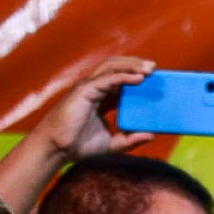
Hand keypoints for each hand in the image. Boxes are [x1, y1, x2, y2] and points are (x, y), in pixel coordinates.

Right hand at [33, 57, 156, 160]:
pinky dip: (124, 76)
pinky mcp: (84, 90)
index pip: (120, 81)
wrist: (58, 149)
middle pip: (116, 68)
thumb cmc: (80, 145)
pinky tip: (139, 77)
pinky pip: (107, 79)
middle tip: (155, 68)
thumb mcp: (113, 143)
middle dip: (135, 64)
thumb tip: (152, 135)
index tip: (155, 77)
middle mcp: (94, 88)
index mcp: (100, 98)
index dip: (136, 76)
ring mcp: (88, 87)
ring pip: (111, 68)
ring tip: (150, 68)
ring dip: (132, 65)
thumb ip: (131, 139)